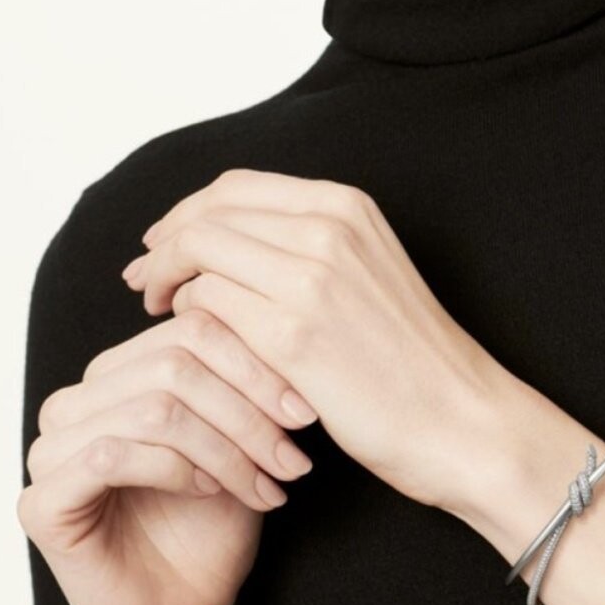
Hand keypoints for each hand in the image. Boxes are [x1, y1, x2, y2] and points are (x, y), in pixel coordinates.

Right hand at [17, 308, 318, 604]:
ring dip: (225, 449)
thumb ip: (245, 382)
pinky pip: (112, 455)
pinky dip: (176, 471)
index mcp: (121, 370)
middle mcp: (80, 398)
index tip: (303, 411)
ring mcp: (53, 446)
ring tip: (264, 483)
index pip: (191, 329)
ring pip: (154, 408)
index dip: (254, 364)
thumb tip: (287, 335)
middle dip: (246, 412)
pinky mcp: (42, 499)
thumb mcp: (241, 437)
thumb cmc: (211, 518)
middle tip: (290, 458)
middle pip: (175, 363)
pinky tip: (208, 492)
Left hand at [122, 168, 513, 514]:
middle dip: (164, 240)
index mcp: (347, 206)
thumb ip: (308, 242)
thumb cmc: (411, 354)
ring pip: (200, 252)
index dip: (187, 211)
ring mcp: (312, 278)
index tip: (165, 240)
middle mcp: (330, 227)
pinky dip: (189, 314)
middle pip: (209, 213)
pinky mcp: (296, 335)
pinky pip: (210, 304)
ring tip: (161, 306)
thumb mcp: (367, 268)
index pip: (236, 187)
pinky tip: (187, 335)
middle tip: (144, 275)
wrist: (460, 417)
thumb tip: (227, 238)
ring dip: (167, 277)